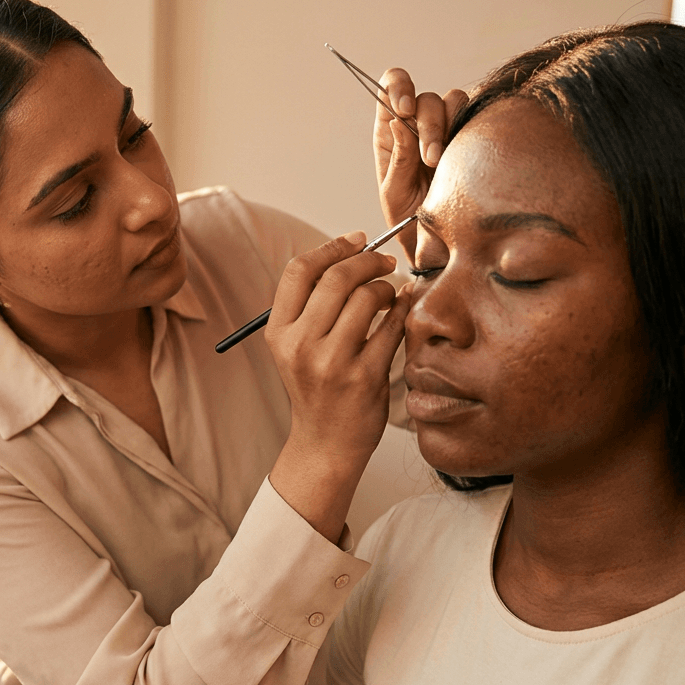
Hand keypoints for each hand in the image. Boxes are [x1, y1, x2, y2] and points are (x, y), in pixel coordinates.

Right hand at [265, 232, 411, 538]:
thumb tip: (348, 253)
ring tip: (390, 293)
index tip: (355, 240)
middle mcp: (300, 346)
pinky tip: (405, 304)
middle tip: (384, 260)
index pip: (299, 271)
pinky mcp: (364, 377)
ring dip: (385, 286)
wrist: (325, 444)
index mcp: (279, 333)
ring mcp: (332, 362)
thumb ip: (312, 305)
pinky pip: (391, 327)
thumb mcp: (295, 347)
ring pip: (366, 298)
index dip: (331, 248)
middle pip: (336, 278)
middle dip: (367, 260)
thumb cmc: (316, 388)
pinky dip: (403, 308)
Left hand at [374, 69, 467, 256]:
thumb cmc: (408, 220)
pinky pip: (476, 115)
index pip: (390, 87)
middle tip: (430, 158)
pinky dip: (471, 128)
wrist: (438, 243)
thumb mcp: (394, 194)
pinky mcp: (472, 137)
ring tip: (442, 163)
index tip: (404, 109)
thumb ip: (398, 159)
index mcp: (392, 132)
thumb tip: (398, 122)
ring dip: (448, 127)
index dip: (398, 88)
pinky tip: (464, 155)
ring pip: (453, 101)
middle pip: (426, 98)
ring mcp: (448, 129)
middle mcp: (418, 124)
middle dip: (429, 124)